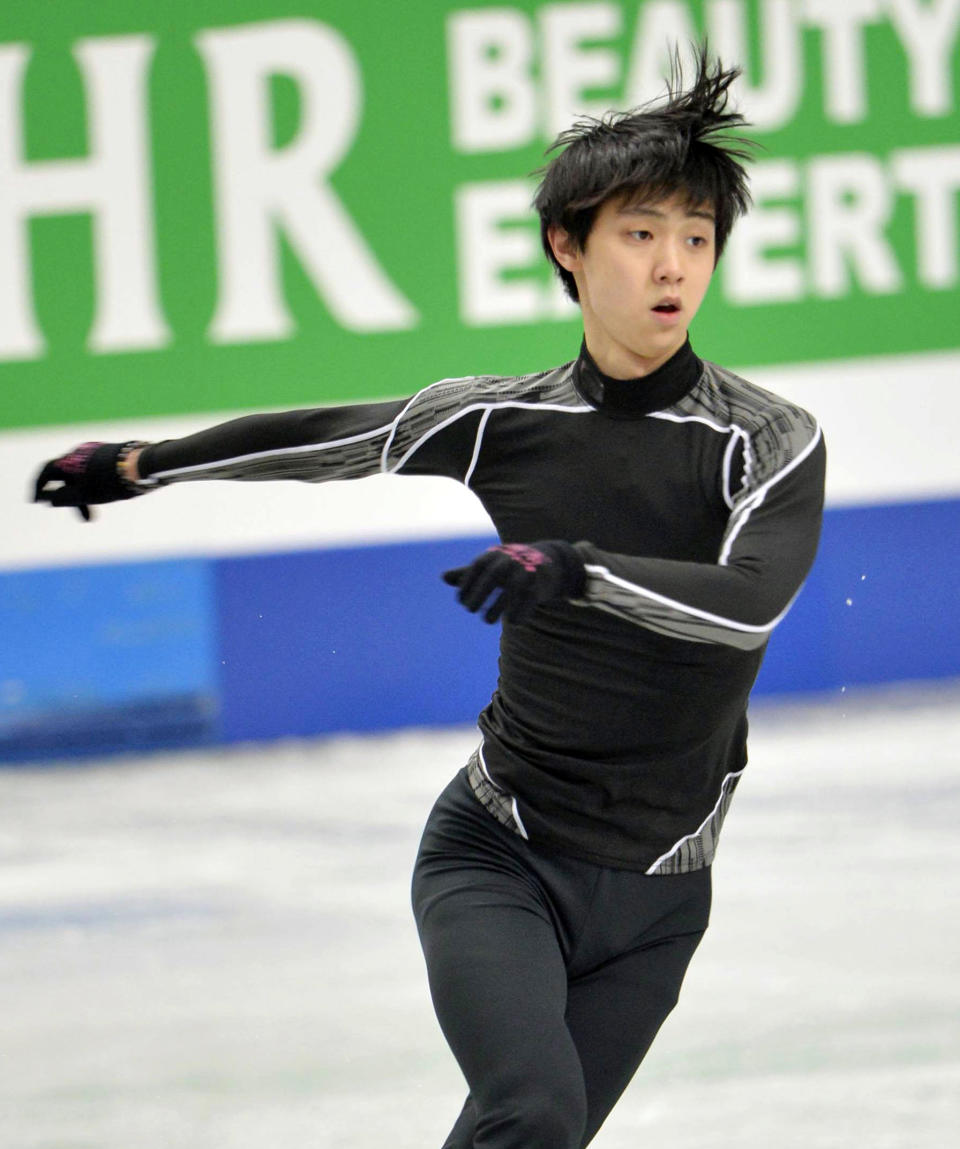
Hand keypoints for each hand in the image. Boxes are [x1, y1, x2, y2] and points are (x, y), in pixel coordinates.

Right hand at [33, 441, 146, 521]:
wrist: (140, 465)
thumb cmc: (109, 483)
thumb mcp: (83, 495)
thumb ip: (62, 497)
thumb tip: (47, 499)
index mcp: (68, 461)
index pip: (45, 472)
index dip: (38, 488)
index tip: (35, 501)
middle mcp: (78, 453)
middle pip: (67, 478)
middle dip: (73, 500)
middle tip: (86, 519)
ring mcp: (93, 452)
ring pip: (83, 476)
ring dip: (86, 495)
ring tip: (101, 511)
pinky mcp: (108, 454)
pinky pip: (94, 472)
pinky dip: (95, 486)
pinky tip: (108, 496)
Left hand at [442, 541, 585, 623]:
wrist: (549, 561)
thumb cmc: (510, 566)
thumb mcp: (489, 566)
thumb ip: (467, 573)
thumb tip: (443, 577)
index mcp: (496, 554)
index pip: (477, 567)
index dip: (466, 584)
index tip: (461, 601)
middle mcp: (511, 560)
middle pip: (492, 577)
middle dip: (479, 595)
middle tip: (470, 610)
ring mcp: (527, 571)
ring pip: (511, 591)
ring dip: (496, 609)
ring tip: (488, 620)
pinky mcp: (540, 584)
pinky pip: (528, 601)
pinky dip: (519, 613)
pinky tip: (512, 622)